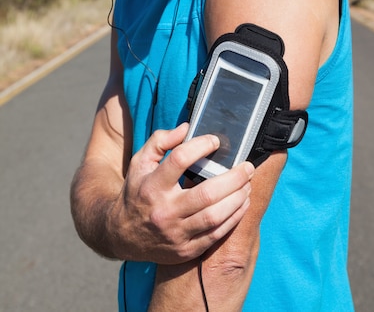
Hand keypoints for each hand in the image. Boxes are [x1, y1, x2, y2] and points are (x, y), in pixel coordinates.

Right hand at [108, 123, 253, 263]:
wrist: (121, 235)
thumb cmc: (136, 191)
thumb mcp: (140, 162)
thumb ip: (160, 141)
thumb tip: (187, 128)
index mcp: (152, 186)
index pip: (180, 160)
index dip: (201, 146)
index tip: (215, 141)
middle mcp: (164, 211)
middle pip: (207, 193)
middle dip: (234, 178)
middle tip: (247, 167)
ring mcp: (175, 234)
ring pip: (215, 216)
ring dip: (238, 198)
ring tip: (247, 184)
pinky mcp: (185, 250)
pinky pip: (216, 235)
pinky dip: (234, 218)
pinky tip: (242, 203)